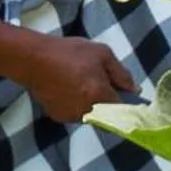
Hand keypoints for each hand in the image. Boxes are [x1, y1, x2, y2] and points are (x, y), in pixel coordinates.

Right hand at [22, 34, 136, 122]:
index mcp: (99, 95)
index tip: (126, 94)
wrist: (34, 59)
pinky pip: (77, 113)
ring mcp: (71, 116)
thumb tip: (135, 90)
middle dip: (108, 100)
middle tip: (99, 81)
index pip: (123, 110)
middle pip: (108, 113)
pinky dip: (78, 104)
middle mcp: (86, 111)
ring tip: (82, 82)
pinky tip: (70, 88)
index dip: (127, 102)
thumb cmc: (70, 53)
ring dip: (93, 103)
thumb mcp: (102, 53)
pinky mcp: (59, 117)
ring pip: (92, 114)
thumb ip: (121, 74)